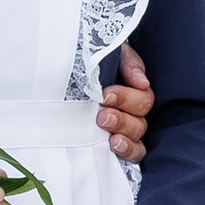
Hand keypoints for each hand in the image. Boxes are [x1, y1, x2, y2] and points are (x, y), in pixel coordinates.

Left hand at [97, 42, 152, 166]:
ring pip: (138, 136)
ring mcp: (124, 128)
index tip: (105, 95)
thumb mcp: (108, 52)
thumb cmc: (86, 60)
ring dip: (124, 134)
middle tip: (101, 115)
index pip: (143, 98)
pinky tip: (113, 145)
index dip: (126, 97)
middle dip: (122, 118)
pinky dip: (127, 150)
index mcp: (132, 88)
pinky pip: (134, 152)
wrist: (61, 69)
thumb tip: (142, 83)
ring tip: (107, 132)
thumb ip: (127, 62)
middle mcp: (131, 109)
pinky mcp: (117, 144)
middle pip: (140, 119)